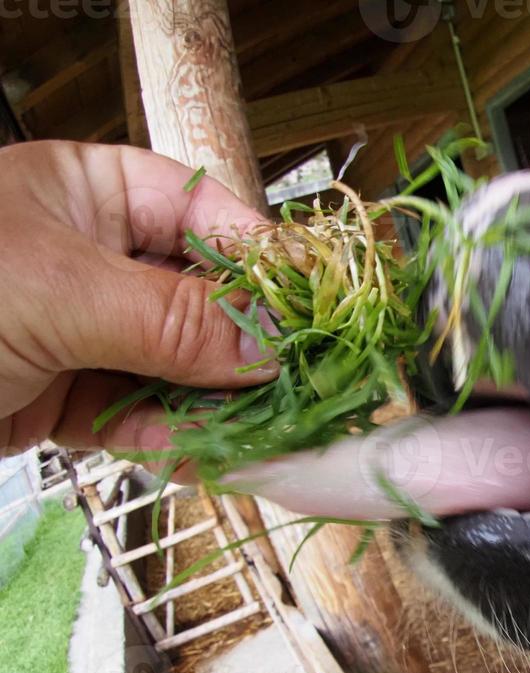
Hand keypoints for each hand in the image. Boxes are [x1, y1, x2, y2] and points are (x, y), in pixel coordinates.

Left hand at [0, 140, 276, 456]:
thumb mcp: (58, 291)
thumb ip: (171, 321)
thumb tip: (268, 349)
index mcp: (84, 194)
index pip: (200, 212)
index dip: (257, 258)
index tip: (308, 305)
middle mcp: (89, 258)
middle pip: (198, 300)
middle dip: (246, 348)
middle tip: (299, 383)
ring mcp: (77, 331)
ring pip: (175, 368)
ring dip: (217, 405)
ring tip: (265, 434)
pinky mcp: (60, 397)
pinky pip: (135, 417)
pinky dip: (171, 441)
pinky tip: (209, 458)